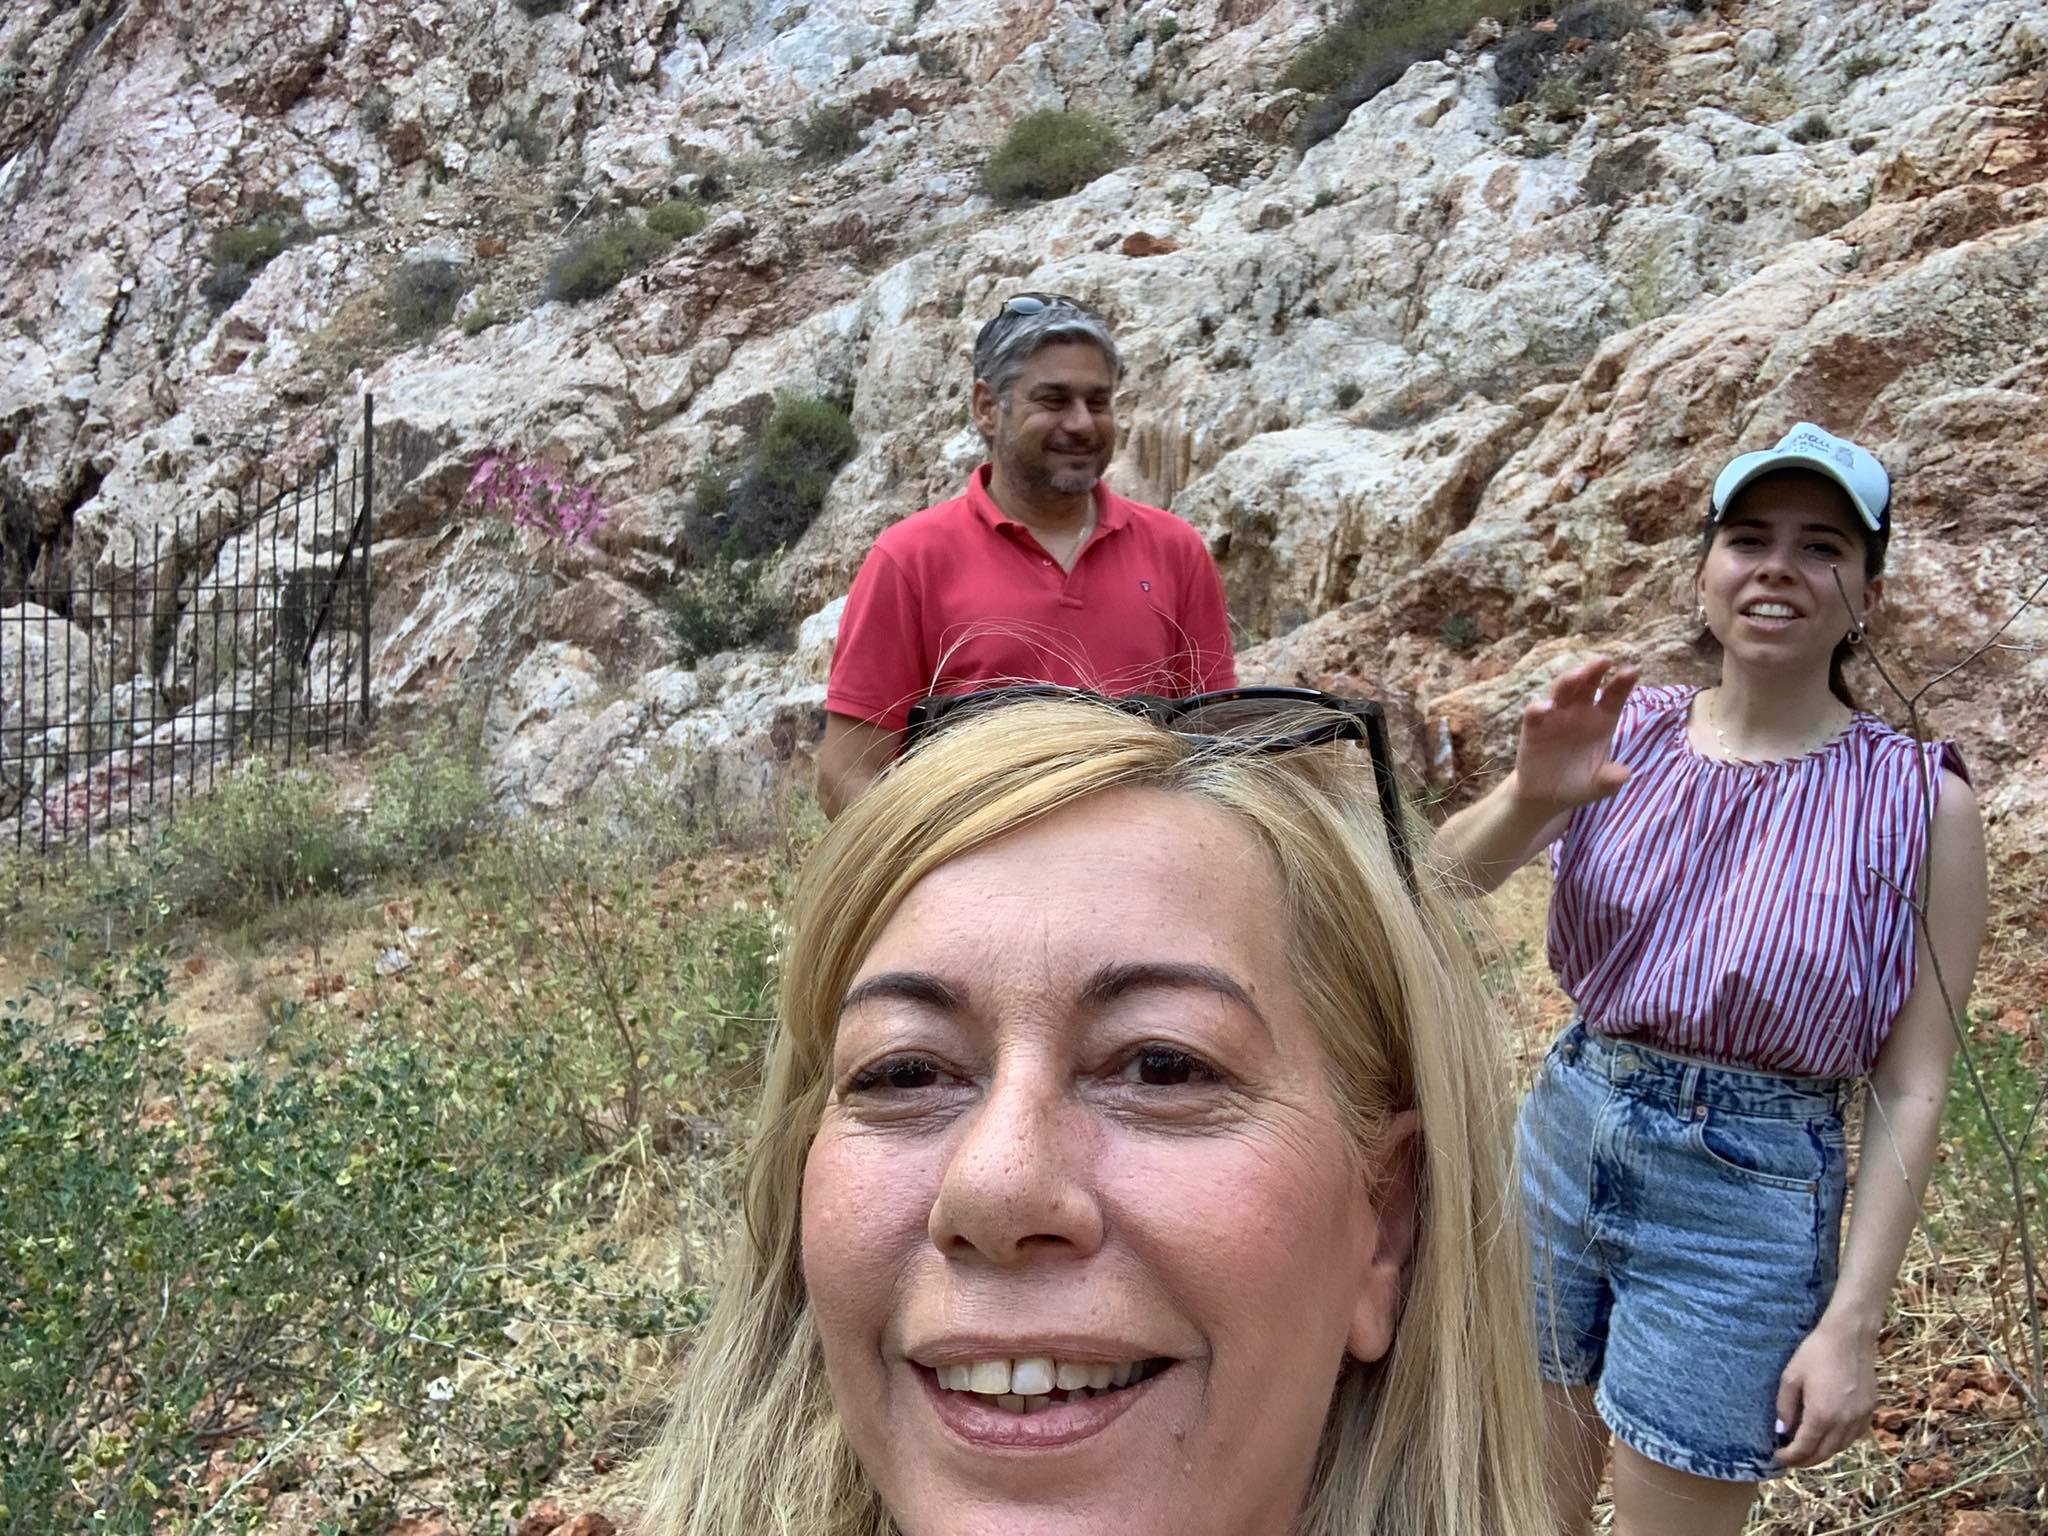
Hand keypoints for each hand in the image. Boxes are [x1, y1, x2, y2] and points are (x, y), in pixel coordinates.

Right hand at [1508, 656, 1638, 817]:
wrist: (1545, 797)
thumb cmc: (1577, 784)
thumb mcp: (1598, 786)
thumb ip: (1610, 780)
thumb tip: (1624, 774)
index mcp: (1602, 720)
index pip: (1614, 696)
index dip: (1623, 682)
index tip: (1632, 670)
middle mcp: (1579, 712)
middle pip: (1589, 685)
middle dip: (1595, 670)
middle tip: (1604, 660)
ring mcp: (1556, 716)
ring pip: (1563, 691)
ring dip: (1569, 681)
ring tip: (1578, 674)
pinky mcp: (1534, 727)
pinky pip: (1535, 712)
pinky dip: (1539, 707)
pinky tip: (1547, 708)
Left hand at [1774, 1319, 1876, 1466]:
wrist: (1849, 1337)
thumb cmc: (1815, 1353)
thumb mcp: (1791, 1377)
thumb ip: (1785, 1407)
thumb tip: (1782, 1431)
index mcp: (1822, 1416)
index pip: (1804, 1448)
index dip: (1790, 1457)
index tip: (1777, 1456)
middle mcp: (1843, 1423)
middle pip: (1824, 1453)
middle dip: (1805, 1460)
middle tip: (1790, 1457)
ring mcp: (1860, 1418)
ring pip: (1840, 1448)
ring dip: (1823, 1453)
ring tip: (1807, 1449)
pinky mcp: (1870, 1411)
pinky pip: (1854, 1437)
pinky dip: (1840, 1443)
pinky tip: (1829, 1436)